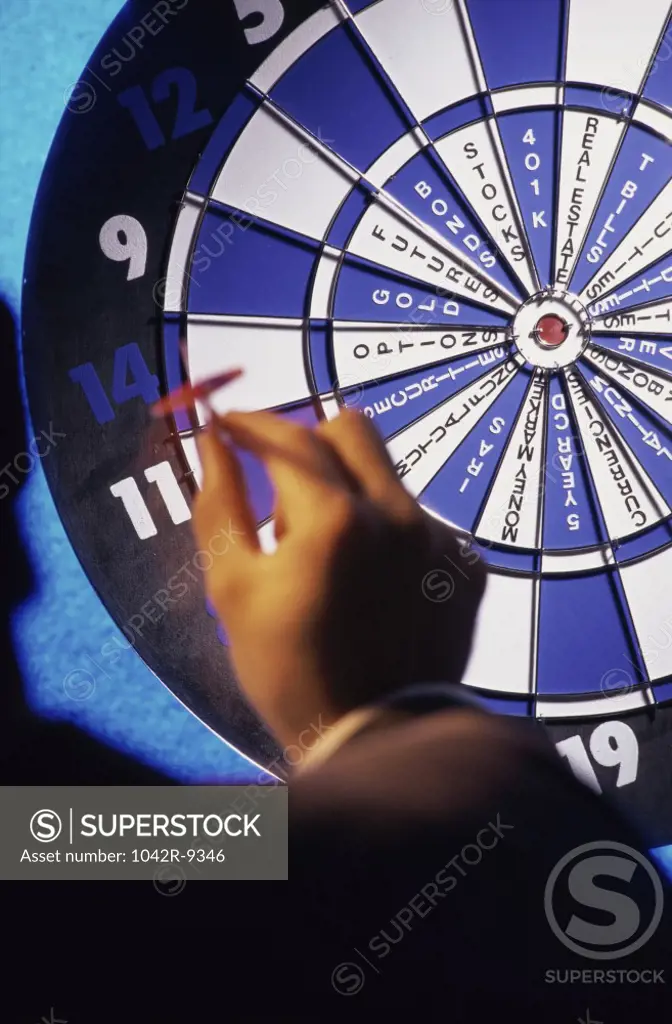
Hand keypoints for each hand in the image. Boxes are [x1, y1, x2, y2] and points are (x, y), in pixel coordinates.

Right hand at [192, 408, 486, 747]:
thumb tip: (212, 441)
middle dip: (307, 440)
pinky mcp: (466, 565)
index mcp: (337, 520)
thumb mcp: (233, 590)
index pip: (288, 438)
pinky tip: (371, 585)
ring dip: (348, 493)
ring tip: (328, 558)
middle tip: (280, 483)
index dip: (250, 424)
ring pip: (386, 476)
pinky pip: (419, 520)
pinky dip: (387, 534)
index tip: (228, 425)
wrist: (377, 737)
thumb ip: (220, 504)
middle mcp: (400, 516)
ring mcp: (441, 539)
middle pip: (350, 428)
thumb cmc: (291, 672)